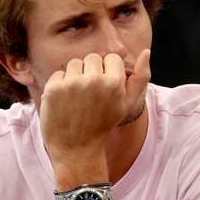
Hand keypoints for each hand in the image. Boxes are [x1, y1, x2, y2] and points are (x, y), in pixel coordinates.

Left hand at [40, 49, 150, 175]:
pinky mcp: (53, 88)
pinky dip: (60, 84)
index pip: (112, 58)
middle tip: (91, 94)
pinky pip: (59, 73)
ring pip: (75, 63)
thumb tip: (146, 51)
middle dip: (92, 71)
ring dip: (76, 76)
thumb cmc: (104, 124)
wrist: (76, 148)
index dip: (109, 72)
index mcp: (114, 83)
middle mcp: (94, 80)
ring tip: (78, 97)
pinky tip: (65, 101)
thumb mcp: (128, 104)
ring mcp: (72, 84)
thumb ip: (141, 78)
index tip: (105, 89)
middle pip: (93, 57)